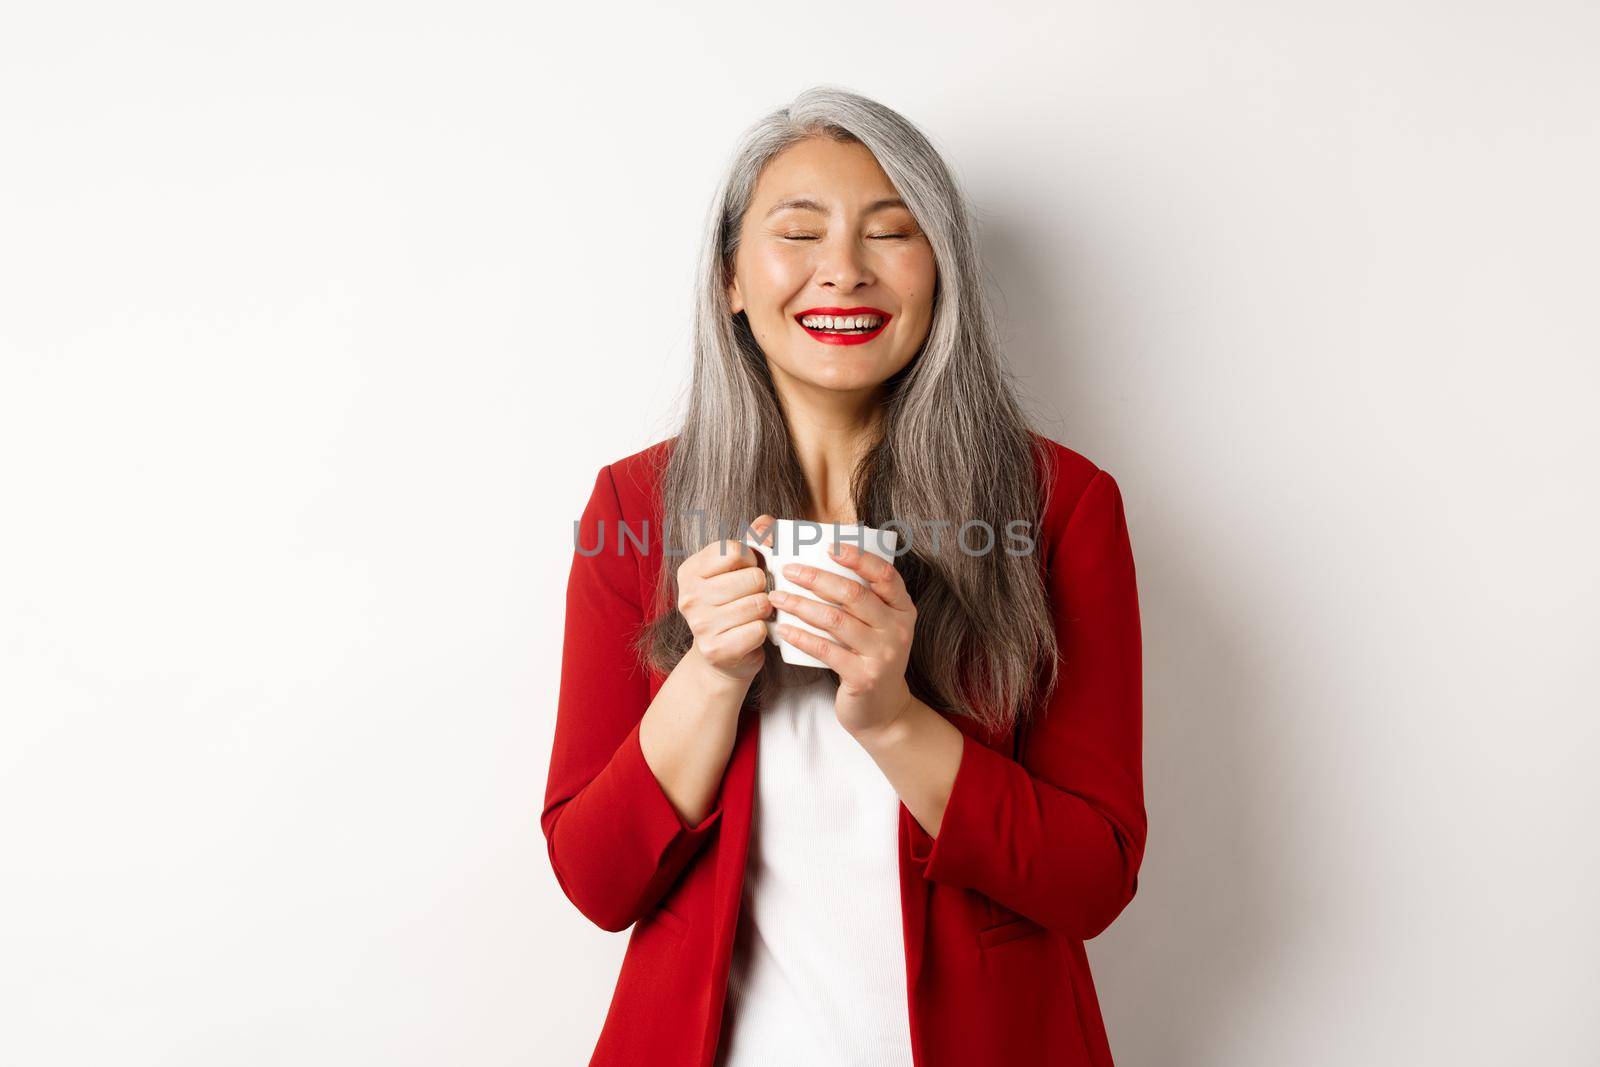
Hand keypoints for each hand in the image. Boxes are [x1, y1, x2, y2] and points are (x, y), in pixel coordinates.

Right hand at [678, 514, 776, 685]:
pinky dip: (763, 632)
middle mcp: (688, 596)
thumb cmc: (733, 604)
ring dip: (764, 610)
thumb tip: (766, 524)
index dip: (751, 560)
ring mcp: (700, 625)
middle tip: (752, 597)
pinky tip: (750, 634)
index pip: (735, 550)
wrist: (722, 657)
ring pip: (758, 604)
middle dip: (761, 588)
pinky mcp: (716, 650)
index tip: (746, 572)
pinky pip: (758, 629)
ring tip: (753, 616)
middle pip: (752, 578)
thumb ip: (754, 540)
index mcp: (690, 570)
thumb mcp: (738, 569)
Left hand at [769, 539, 917, 737]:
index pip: (885, 575)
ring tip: (777, 597)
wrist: (883, 710)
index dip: (858, 557)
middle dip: (816, 578)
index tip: (829, 546)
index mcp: (903, 610)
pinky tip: (782, 629)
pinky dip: (801, 637)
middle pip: (853, 594)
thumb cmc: (872, 659)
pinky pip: (826, 650)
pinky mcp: (863, 677)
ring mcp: (882, 655)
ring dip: (801, 605)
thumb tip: (821, 564)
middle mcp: (898, 630)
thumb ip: (865, 601)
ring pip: (835, 620)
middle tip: (789, 571)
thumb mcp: (880, 628)